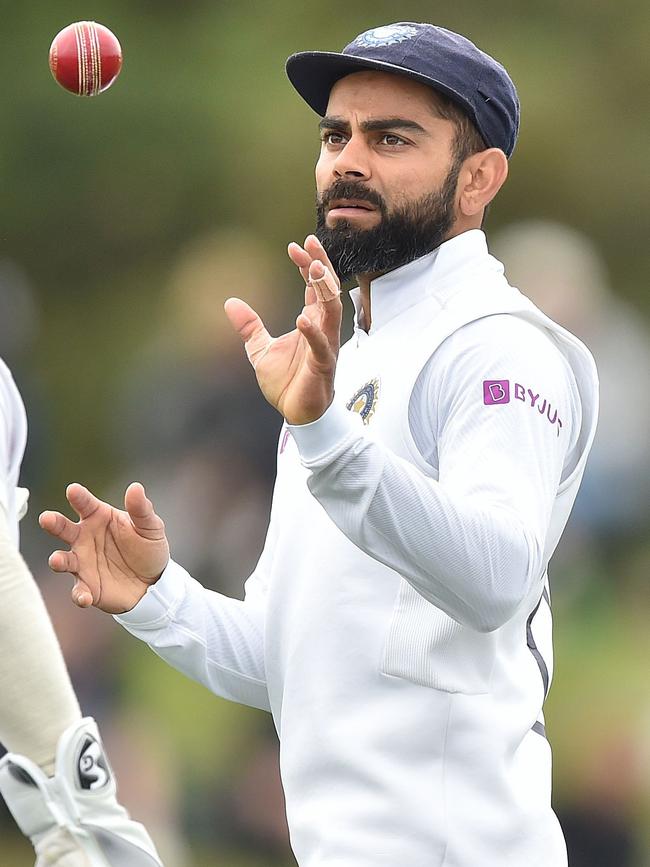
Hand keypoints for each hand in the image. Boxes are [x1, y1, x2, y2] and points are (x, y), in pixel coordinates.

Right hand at [39, 482, 169, 613]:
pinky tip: (85, 597)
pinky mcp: (87, 586)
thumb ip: (141, 510)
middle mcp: (84, 538)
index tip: (72, 490)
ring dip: (58, 560)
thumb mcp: (150, 527)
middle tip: (47, 518)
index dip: (79, 497)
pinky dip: (79, 594)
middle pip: (64, 529)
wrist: (154, 583)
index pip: (86, 504)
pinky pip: (79, 591)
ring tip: (57, 560)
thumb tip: (135, 487)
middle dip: (53, 523)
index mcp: (99, 518)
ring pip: (64, 560)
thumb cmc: (148, 549)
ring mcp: (82, 563)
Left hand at [224, 234, 341, 425]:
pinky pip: (321, 346)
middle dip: (321, 266)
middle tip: (310, 244)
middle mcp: (322, 330)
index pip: (314, 287)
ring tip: (314, 268)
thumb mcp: (260, 350)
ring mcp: (325, 347)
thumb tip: (229, 302)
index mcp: (311, 323)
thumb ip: (249, 326)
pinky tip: (302, 319)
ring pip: (332, 312)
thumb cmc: (286, 382)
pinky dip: (313, 333)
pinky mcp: (322, 366)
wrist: (295, 414)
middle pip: (327, 291)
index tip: (295, 246)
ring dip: (325, 290)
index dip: (307, 265)